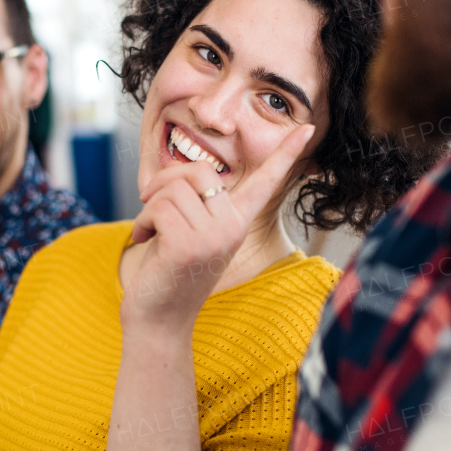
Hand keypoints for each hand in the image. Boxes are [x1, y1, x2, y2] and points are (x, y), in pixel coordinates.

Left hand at [123, 124, 314, 324]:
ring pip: (173, 188)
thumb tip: (183, 171)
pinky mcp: (188, 246)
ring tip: (150, 231)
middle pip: (199, 170)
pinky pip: (158, 208)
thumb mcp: (190, 232)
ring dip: (149, 207)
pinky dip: (143, 221)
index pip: (266, 182)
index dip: (287, 153)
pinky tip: (144, 240)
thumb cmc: (169, 274)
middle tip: (150, 201)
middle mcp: (233, 228)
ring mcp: (214, 237)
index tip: (307, 128)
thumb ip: (196, 203)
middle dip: (165, 179)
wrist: (158, 322)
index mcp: (238, 222)